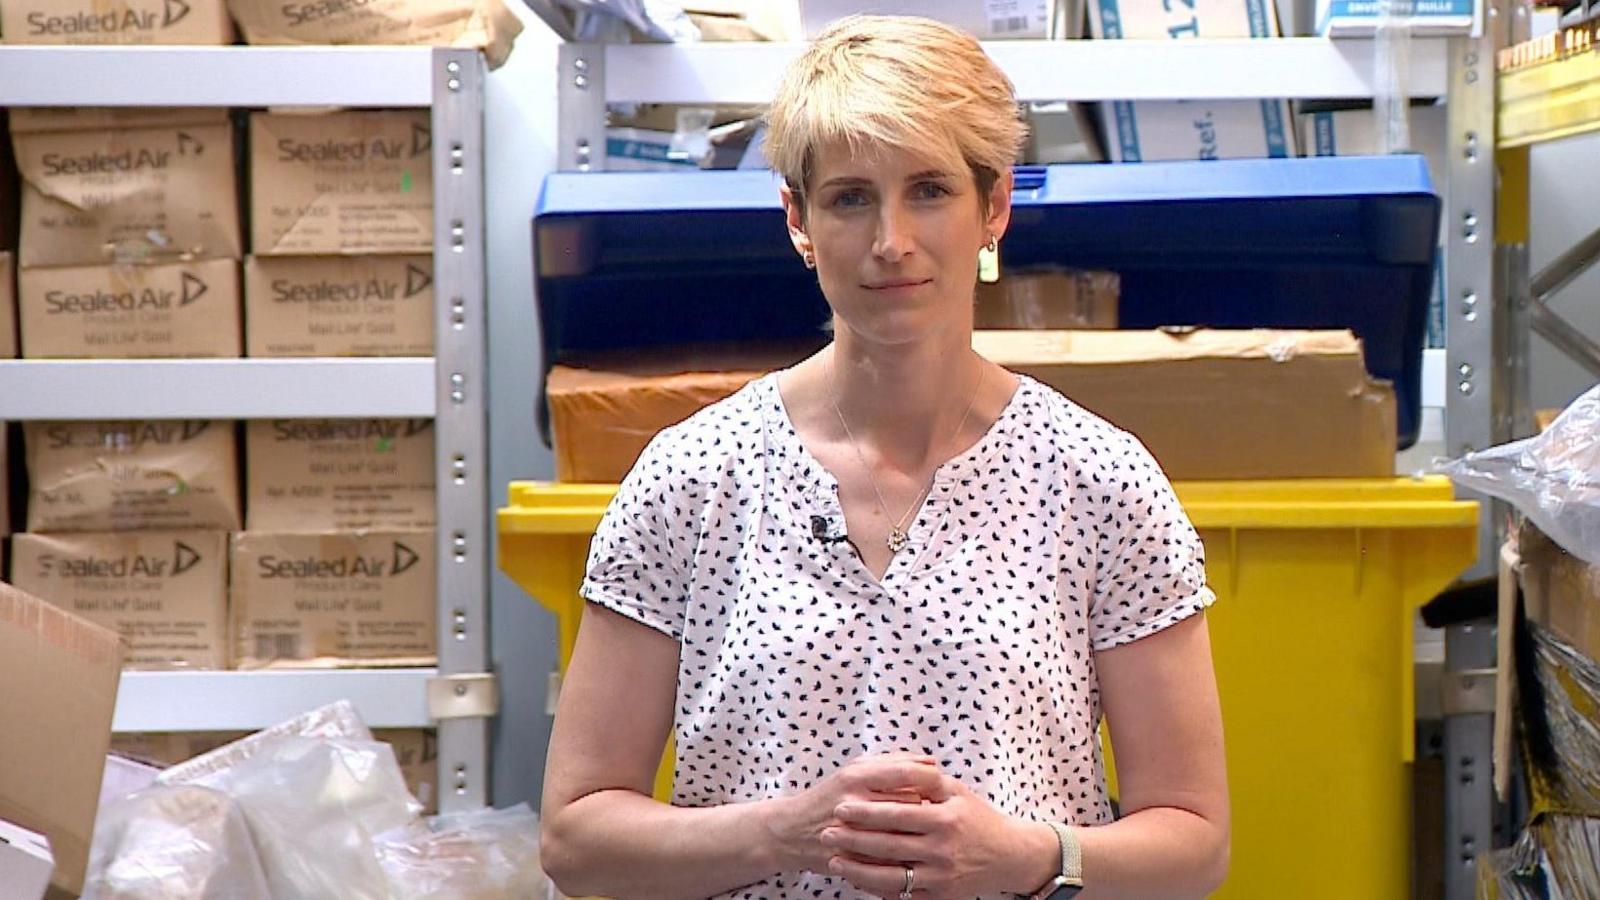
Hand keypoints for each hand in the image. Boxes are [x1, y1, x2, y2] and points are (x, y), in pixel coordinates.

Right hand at [763, 752, 939, 876]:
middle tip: (933, 810)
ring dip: (920, 834)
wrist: (792, 833)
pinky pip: (893, 860)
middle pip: (911, 805)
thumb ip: (893, 762)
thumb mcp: (855, 769)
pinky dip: (907, 857)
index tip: (939, 783)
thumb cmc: (830, 796)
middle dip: (927, 807)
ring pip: (905, 835)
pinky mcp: (855, 861)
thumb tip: (932, 761)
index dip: (931, 778)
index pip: (907, 773)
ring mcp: (854, 835)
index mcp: (857, 777)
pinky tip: (912, 852)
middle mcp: (855, 803)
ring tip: (923, 830)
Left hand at [821, 766, 1047, 898]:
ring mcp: (940, 876)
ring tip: (834, 860)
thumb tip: (891, 767)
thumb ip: (924, 779)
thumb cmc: (977, 817)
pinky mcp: (939, 896)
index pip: (898, 814)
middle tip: (826, 832)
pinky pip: (901, 895)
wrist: (1008, 856)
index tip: (841, 808)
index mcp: (946, 818)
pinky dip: (876, 888)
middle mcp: (943, 849)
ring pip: (891, 876)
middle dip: (853, 840)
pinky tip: (857, 879)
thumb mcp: (956, 791)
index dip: (867, 812)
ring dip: (858, 870)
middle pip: (889, 846)